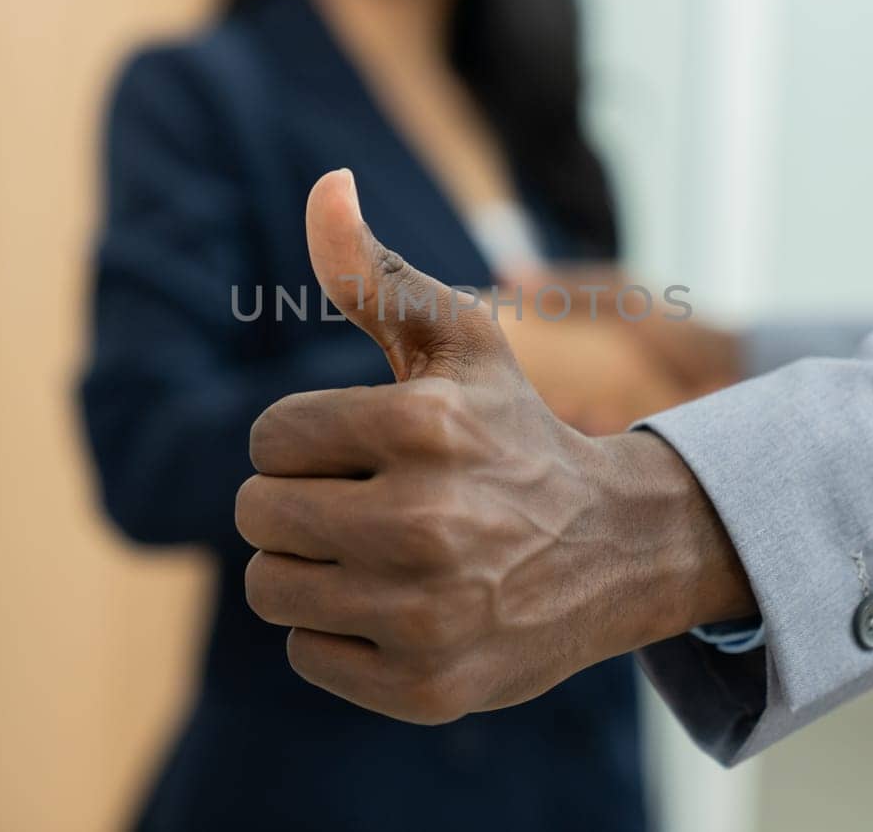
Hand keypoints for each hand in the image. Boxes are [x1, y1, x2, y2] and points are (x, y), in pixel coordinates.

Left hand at [236, 169, 753, 723]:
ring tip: (375, 555)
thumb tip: (325, 183)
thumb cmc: (514, 433)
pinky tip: (397, 608)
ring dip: (308, 568)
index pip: (269, 439)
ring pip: (271, 587)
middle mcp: (427, 522)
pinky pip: (305, 655)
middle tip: (363, 504)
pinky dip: (336, 632)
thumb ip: (377, 272)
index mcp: (425, 426)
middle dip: (297, 503)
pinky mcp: (427, 688)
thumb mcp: (460, 341)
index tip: (362, 451)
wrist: (613, 551)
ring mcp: (428, 614)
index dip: (305, 442)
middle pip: (259, 516)